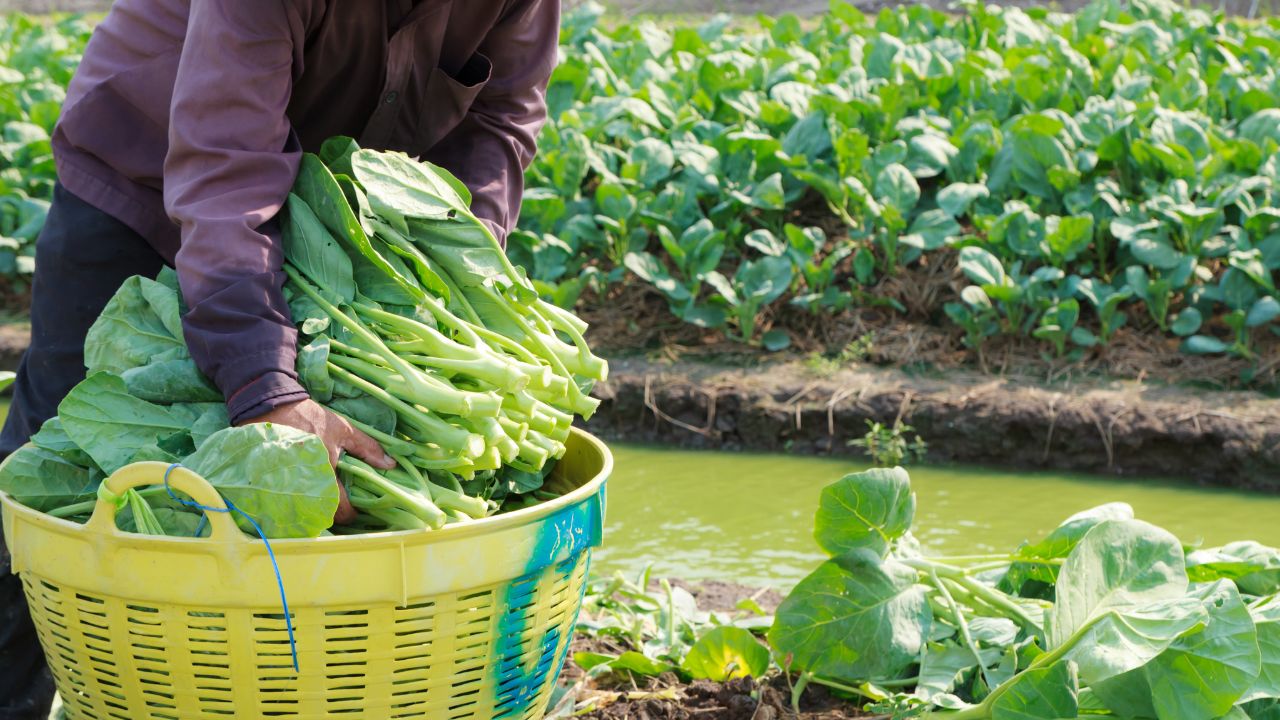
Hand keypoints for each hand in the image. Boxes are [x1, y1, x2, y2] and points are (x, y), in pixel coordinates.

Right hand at [238, 399, 394, 524]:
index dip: (352, 513)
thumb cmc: (310, 418)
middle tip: (341, 503)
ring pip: (304, 511)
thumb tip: (390, 465)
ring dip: (315, 509)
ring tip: (323, 498)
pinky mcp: (271, 484)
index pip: (342, 510)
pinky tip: (304, 492)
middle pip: (322, 516)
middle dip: (333, 513)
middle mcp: (304, 487)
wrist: (270, 407)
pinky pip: (287, 501)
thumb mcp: (343, 430)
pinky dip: (297, 501)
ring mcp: (285, 487)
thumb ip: (367, 448)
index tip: (356, 507)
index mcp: (325, 475)